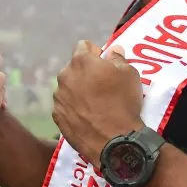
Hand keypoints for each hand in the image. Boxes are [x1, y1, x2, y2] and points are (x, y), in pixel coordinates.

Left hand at [52, 41, 144, 167]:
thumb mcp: (129, 74)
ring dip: (77, 90)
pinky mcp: (57, 116)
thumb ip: (117, 58)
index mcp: (81, 61)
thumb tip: (112, 51)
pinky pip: (65, 106)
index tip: (104, 65)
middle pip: (73, 68)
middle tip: (100, 86)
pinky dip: (73, 108)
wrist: (113, 140)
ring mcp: (58, 97)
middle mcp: (64, 76)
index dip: (95, 53)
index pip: (83, 46)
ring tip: (93, 104)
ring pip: (67, 87)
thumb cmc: (123, 102)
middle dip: (85, 73)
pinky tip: (87, 117)